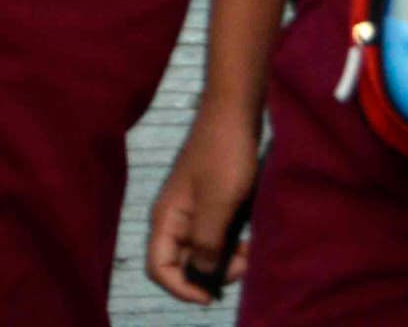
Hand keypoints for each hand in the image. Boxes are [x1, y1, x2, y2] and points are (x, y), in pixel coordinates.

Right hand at [146, 106, 259, 302]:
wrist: (235, 113)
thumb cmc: (225, 155)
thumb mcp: (219, 204)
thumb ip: (206, 243)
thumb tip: (201, 276)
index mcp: (167, 217)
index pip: (158, 267)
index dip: (181, 288)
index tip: (213, 294)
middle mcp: (175, 218)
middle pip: (181, 264)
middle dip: (209, 275)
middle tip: (241, 266)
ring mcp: (193, 211)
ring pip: (201, 253)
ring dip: (224, 262)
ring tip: (249, 255)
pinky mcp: (211, 205)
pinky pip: (215, 238)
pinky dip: (230, 247)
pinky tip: (248, 242)